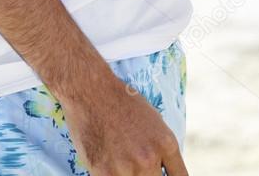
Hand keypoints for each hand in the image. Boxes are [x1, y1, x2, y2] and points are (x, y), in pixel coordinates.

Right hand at [59, 69, 187, 175]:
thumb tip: (163, 171)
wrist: (92, 91)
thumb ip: (161, 149)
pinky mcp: (105, 174)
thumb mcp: (153, 121)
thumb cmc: (122, 102)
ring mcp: (127, 168)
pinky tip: (108, 163)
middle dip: (147, 174)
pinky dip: (112, 175)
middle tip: (135, 161)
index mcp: (166, 143)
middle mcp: (150, 158)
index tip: (160, 174)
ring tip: (119, 159)